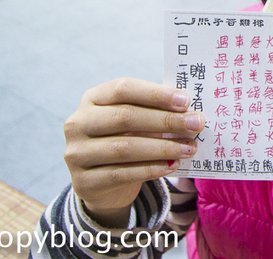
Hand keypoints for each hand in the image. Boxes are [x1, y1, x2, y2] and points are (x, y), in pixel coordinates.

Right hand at [63, 78, 204, 226]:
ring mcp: (77, 153)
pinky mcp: (84, 181)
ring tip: (189, 148)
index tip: (185, 101)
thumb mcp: (135, 121)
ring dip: (163, 148)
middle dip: (166, 121)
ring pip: (124, 148)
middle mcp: (78, 123)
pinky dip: (151, 169)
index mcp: (92, 98)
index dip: (155, 94)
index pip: (123, 88)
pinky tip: (172, 165)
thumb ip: (155, 113)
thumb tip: (190, 113)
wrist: (101, 183)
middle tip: (195, 124)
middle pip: (125, 117)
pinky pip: (122, 174)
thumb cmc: (125, 140)